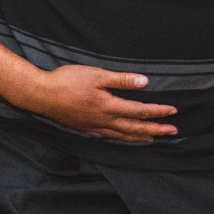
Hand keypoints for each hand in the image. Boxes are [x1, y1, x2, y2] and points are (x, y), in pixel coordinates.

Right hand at [19, 64, 175, 142]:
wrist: (40, 94)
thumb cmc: (66, 81)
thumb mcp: (96, 75)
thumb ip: (121, 80)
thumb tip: (144, 82)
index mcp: (108, 106)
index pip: (139, 111)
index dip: (157, 112)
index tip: (173, 112)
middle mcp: (103, 120)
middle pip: (134, 127)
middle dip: (155, 129)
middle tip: (172, 131)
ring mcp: (93, 126)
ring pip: (121, 135)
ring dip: (139, 137)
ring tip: (152, 138)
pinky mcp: (84, 127)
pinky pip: (108, 136)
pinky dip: (121, 138)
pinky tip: (123, 137)